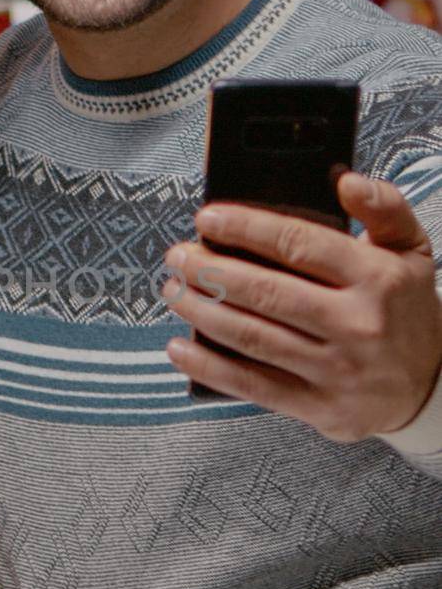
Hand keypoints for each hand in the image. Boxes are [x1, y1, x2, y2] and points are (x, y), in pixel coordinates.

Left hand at [162, 171, 441, 441]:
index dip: (245, 229)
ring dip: (202, 312)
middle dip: (210, 271)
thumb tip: (344, 180)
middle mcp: (357, 324)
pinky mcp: (320, 408)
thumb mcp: (412, 249)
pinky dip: (209, 367)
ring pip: (253, 337)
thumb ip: (384, 206)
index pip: (299, 244)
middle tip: (178, 256)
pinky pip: (253, 386)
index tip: (206, 219)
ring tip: (173, 291)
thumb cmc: (406, 308)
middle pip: (267, 292)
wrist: (431, 386)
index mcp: (377, 278)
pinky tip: (180, 347)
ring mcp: (337, 370)